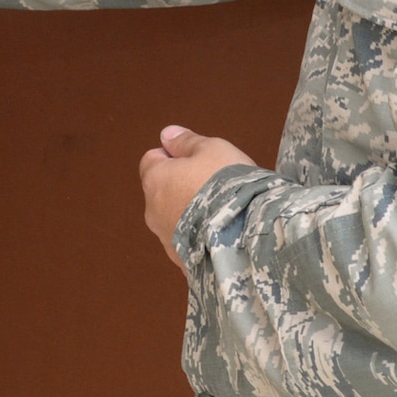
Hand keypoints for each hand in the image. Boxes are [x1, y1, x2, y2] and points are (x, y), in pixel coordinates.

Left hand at [138, 125, 255, 269]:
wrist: (244, 236)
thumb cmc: (227, 187)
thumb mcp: (211, 149)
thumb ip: (186, 141)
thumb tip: (167, 135)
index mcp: (155, 180)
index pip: (151, 159)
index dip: (173, 155)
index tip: (196, 158)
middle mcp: (153, 212)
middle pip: (162, 190)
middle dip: (182, 185)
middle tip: (213, 182)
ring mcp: (167, 239)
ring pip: (175, 218)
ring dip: (191, 212)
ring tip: (221, 209)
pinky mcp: (182, 261)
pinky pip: (188, 242)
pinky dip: (200, 235)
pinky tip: (221, 231)